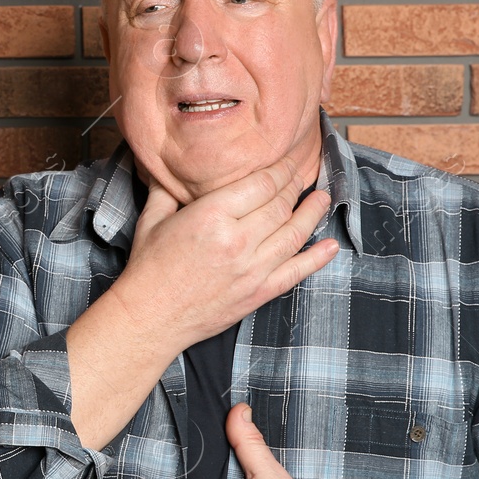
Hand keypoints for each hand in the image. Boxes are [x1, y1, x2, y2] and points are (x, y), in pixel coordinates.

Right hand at [109, 156, 337, 351]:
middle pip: (281, 205)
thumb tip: (168, 166)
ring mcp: (252, 269)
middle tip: (303, 176)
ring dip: (312, 213)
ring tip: (322, 198)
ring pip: (294, 233)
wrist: (150, 318)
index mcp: (211, 216)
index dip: (280, 169)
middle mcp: (237, 240)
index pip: (261, 184)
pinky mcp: (258, 293)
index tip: (287, 161)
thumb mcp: (152, 220)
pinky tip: (330, 246)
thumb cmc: (148, 268)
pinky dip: (317, 258)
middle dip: (296, 186)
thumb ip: (167, 190)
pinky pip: (297, 272)